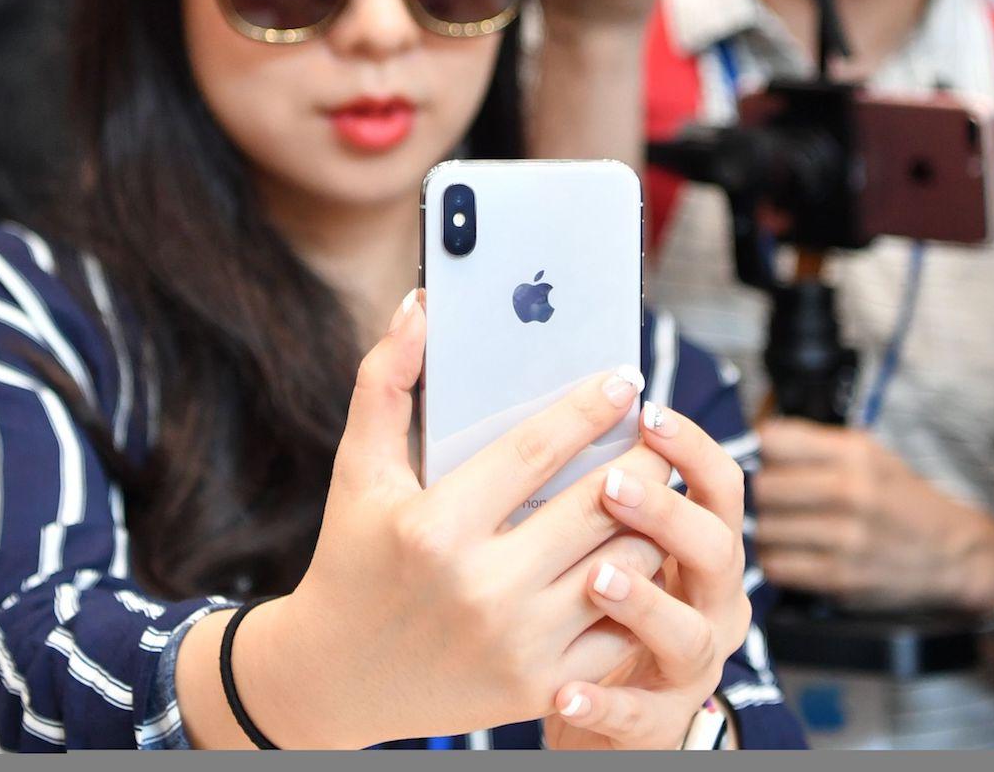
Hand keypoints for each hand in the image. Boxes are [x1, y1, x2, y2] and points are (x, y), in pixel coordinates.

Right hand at [221, 292, 676, 747]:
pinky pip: (621, 629)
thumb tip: (419, 305)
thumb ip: (386, 383)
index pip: (536, 451)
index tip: (625, 377)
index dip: (589, 408)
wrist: (335, 679)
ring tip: (654, 495)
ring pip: (624, 566)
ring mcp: (516, 643)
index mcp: (435, 526)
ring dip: (649, 525)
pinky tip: (637, 561)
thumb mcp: (358, 471)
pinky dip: (640, 592)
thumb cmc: (352, 559)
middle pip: (598, 505)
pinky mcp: (539, 687)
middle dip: (642, 461)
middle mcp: (480, 587)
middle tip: (658, 433)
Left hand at [543, 401, 752, 749]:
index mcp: (701, 549)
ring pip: (689, 633)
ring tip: (596, 580)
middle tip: (611, 487)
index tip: (647, 411)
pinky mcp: (657, 722)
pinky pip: (639, 714)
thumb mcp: (608, 543)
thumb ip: (594, 488)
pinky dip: (605, 701)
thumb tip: (558, 405)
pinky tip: (565, 688)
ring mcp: (690, 666)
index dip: (692, 448)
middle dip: (668, 514)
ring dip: (645, 603)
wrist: (601, 707)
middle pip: (716, 550)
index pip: (719, 486)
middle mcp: (710, 603)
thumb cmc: (593, 607)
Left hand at [751, 418, 993, 612]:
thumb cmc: (903, 500)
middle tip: (777, 503)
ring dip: (767, 533)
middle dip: (764, 496)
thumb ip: (815, 446)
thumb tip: (754, 442)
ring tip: (786, 532)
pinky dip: (778, 563)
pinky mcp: (840, 577)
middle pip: (763, 487)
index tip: (769, 463)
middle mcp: (849, 491)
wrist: (954, 553)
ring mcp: (845, 537)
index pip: (772, 440)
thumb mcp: (870, 454)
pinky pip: (777, 567)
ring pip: (764, 530)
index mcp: (854, 453)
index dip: (763, 452)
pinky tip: (795, 556)